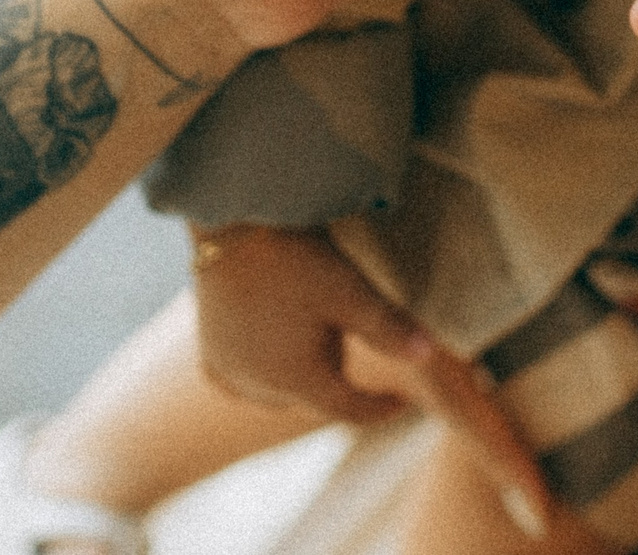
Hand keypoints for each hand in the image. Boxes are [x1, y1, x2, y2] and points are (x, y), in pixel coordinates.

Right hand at [190, 223, 421, 421]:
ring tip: (318, 340)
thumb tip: (428, 355)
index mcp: (297, 380)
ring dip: (301, 378)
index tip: (403, 400)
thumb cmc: (294, 258)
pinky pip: (244, 381)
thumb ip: (388, 328)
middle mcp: (259, 387)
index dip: (381, 408)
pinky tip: (271, 353)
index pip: (349, 410)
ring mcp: (229, 372)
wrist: (230, 226)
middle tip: (355, 343)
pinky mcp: (209, 355)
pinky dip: (263, 372)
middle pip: (314, 397)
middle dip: (340, 382)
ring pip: (279, 392)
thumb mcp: (349, 291)